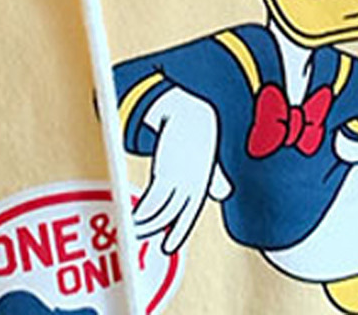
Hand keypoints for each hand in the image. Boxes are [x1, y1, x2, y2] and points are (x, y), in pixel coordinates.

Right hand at [131, 88, 220, 255]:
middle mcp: (191, 185)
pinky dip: (143, 211)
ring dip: (145, 223)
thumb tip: (224, 191)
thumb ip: (217, 178)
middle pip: (173, 215)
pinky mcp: (165, 171)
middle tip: (141, 237)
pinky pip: (154, 199)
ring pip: (162, 211)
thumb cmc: (200, 137)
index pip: (189, 214)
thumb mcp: (210, 161)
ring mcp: (179, 180)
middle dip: (157, 228)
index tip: (166, 247)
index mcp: (201, 184)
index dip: (178, 232)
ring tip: (132, 227)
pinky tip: (133, 216)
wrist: (190, 111)